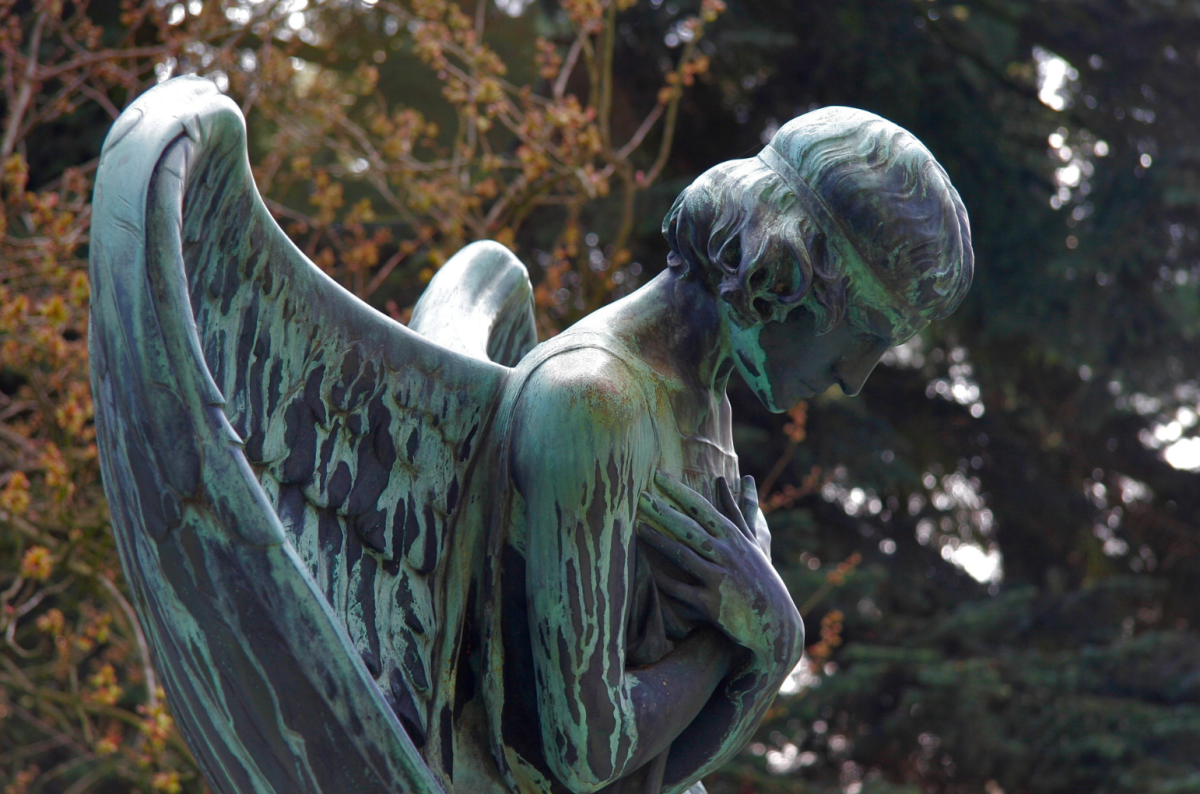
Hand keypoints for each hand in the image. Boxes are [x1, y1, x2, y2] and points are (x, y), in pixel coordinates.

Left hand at [637, 472, 801, 664]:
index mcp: (735, 537)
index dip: (679, 491)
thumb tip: (722, 478)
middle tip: (639, 496)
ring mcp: (720, 579)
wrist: (774, 623)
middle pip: (690, 528)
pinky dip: (664, 580)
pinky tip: (646, 570)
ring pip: (684, 556)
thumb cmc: (759, 576)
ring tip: (637, 528)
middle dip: (663, 511)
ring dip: (659, 541)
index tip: (658, 475)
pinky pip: (681, 590)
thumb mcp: (751, 540)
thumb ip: (735, 509)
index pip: (702, 508)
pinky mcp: (712, 604)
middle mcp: (727, 555)